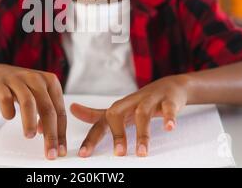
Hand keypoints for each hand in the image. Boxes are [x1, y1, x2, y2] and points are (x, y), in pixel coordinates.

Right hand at [0, 64, 66, 159]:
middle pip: (48, 109)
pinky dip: (9, 111)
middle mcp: (36, 79)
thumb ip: (46, 112)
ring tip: (30, 135)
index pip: (60, 111)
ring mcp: (18, 80)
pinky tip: (10, 116)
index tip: (60, 148)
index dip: (61, 132)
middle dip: (50, 134)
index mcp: (51, 82)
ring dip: (30, 122)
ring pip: (28, 102)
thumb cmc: (22, 87)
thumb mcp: (39, 96)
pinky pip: (6, 99)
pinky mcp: (1, 84)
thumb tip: (48, 132)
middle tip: (50, 150)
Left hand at [70, 76, 188, 157]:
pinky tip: (169, 128)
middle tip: (119, 154)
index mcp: (118, 108)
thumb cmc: (140, 102)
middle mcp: (131, 102)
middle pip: (116, 113)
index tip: (84, 155)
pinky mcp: (168, 100)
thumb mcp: (118, 109)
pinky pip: (168, 108)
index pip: (100, 123)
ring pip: (142, 113)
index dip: (91, 139)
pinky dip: (168, 118)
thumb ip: (96, 114)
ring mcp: (149, 100)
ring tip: (142, 153)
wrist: (169, 86)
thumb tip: (72, 109)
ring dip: (143, 134)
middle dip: (117, 133)